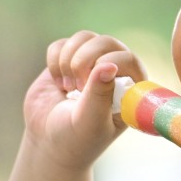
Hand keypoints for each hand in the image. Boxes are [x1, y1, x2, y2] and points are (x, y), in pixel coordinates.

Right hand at [22, 31, 146, 169]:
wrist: (49, 143)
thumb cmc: (77, 140)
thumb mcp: (89, 123)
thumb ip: (99, 96)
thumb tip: (108, 65)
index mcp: (131, 88)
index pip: (127, 58)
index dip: (105, 65)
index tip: (85, 88)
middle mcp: (115, 71)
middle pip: (105, 42)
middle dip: (83, 61)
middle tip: (75, 88)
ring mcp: (91, 63)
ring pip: (83, 38)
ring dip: (68, 60)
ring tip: (67, 87)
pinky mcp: (67, 60)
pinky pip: (61, 44)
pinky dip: (54, 61)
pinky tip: (57, 83)